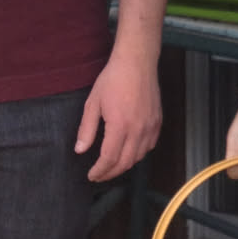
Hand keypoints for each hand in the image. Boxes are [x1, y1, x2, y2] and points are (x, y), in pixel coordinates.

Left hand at [75, 47, 161, 181]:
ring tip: (112, 166)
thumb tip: (80, 150)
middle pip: (125, 162)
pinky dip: (139, 154)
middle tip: (99, 175)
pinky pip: (149, 146)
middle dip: (111, 173)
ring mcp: (150, 126)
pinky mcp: (157, 121)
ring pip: (139, 156)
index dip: (100, 171)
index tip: (91, 175)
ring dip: (125, 165)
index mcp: (119, 125)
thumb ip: (87, 129)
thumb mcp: (93, 103)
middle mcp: (138, 129)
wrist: (137, 62)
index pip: (109, 158)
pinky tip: (129, 152)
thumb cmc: (112, 79)